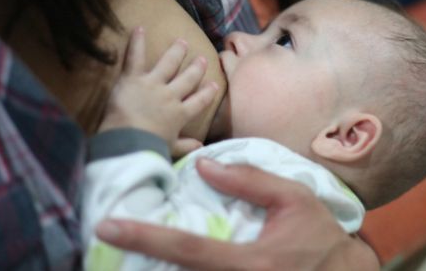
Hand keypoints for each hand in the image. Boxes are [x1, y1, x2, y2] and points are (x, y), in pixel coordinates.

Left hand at [95, 159, 379, 270]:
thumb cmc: (320, 238)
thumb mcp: (292, 199)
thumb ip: (249, 180)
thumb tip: (202, 165)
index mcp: (249, 264)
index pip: (187, 249)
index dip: (145, 237)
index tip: (108, 226)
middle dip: (138, 261)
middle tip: (105, 240)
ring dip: (155, 268)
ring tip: (124, 246)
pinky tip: (160, 260)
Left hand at [100, 27, 218, 150]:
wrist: (130, 141)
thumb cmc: (149, 149)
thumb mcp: (170, 150)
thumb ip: (186, 146)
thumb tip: (201, 148)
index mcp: (179, 115)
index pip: (198, 102)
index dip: (207, 93)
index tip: (214, 84)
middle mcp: (170, 96)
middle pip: (187, 79)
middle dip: (195, 68)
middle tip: (202, 59)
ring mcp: (153, 84)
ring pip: (169, 64)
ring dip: (176, 52)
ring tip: (182, 42)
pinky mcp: (134, 78)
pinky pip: (136, 57)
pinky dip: (137, 42)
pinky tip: (139, 28)